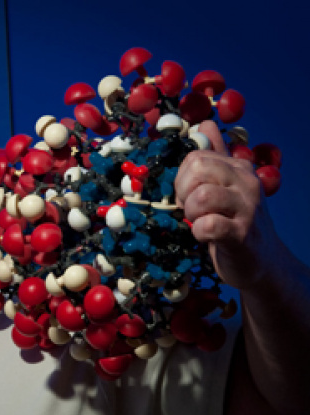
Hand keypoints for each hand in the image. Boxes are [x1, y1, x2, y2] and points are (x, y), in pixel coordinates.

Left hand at [175, 121, 276, 289]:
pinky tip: (205, 236)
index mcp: (238, 168)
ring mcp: (247, 208)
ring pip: (201, 197)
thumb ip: (215, 157)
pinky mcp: (241, 235)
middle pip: (197, 168)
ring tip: (199, 222)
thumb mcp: (225, 186)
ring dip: (190, 213)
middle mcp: (246, 183)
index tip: (187, 194)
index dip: (181, 177)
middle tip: (191, 208)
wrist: (260, 261)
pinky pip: (208, 225)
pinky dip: (198, 232)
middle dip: (183, 191)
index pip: (195, 156)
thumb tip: (205, 125)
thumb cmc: (234, 222)